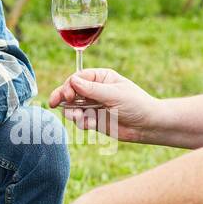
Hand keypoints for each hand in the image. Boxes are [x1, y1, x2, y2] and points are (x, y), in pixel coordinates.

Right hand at [48, 67, 162, 143]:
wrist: (147, 126)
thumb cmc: (136, 104)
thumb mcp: (115, 95)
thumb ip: (92, 90)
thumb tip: (72, 81)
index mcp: (101, 78)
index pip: (77, 78)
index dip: (68, 86)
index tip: (67, 95)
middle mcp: (94, 90)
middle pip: (70, 91)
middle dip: (63, 98)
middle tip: (55, 103)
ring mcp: (93, 105)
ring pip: (72, 107)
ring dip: (70, 112)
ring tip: (76, 117)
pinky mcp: (93, 120)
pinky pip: (80, 121)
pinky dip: (81, 123)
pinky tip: (90, 125)